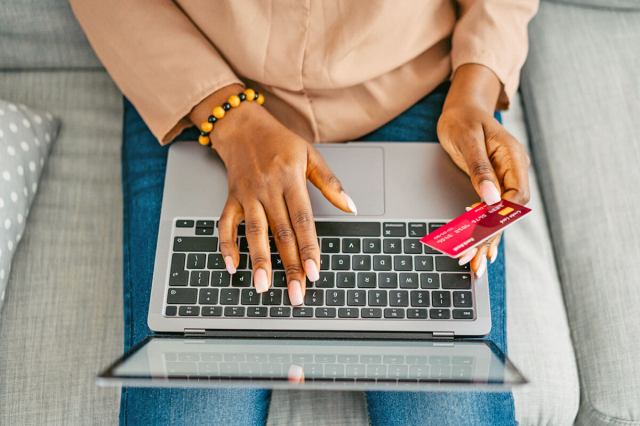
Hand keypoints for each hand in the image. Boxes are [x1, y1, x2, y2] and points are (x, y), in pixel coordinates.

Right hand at [190, 85, 356, 305]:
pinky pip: (225, 225)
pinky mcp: (231, 198)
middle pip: (281, 233)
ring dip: (259, 262)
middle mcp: (268, 189)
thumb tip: (352, 207)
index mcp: (290, 179)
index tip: (315, 272)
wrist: (242, 126)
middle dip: (290, 266)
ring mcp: (247, 195)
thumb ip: (330, 183)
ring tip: (263, 287)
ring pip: (253, 233)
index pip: (303, 220)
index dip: (309, 248)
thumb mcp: (310, 155)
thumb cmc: (279, 141)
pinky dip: (227, 246)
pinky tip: (232, 267)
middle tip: (297, 293)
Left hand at [437, 65, 529, 275]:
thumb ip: (479, 168)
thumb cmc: (463, 119)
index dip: (500, 216)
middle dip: (492, 237)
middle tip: (475, 259)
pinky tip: (481, 250)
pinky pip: (490, 211)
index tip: (482, 232)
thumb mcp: (467, 140)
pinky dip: (483, 231)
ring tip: (475, 263)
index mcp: (513, 159)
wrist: (460, 108)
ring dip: (487, 239)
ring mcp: (504, 179)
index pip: (516, 196)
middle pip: (508, 212)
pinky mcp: (492, 184)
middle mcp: (513, 171)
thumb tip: (490, 198)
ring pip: (500, 216)